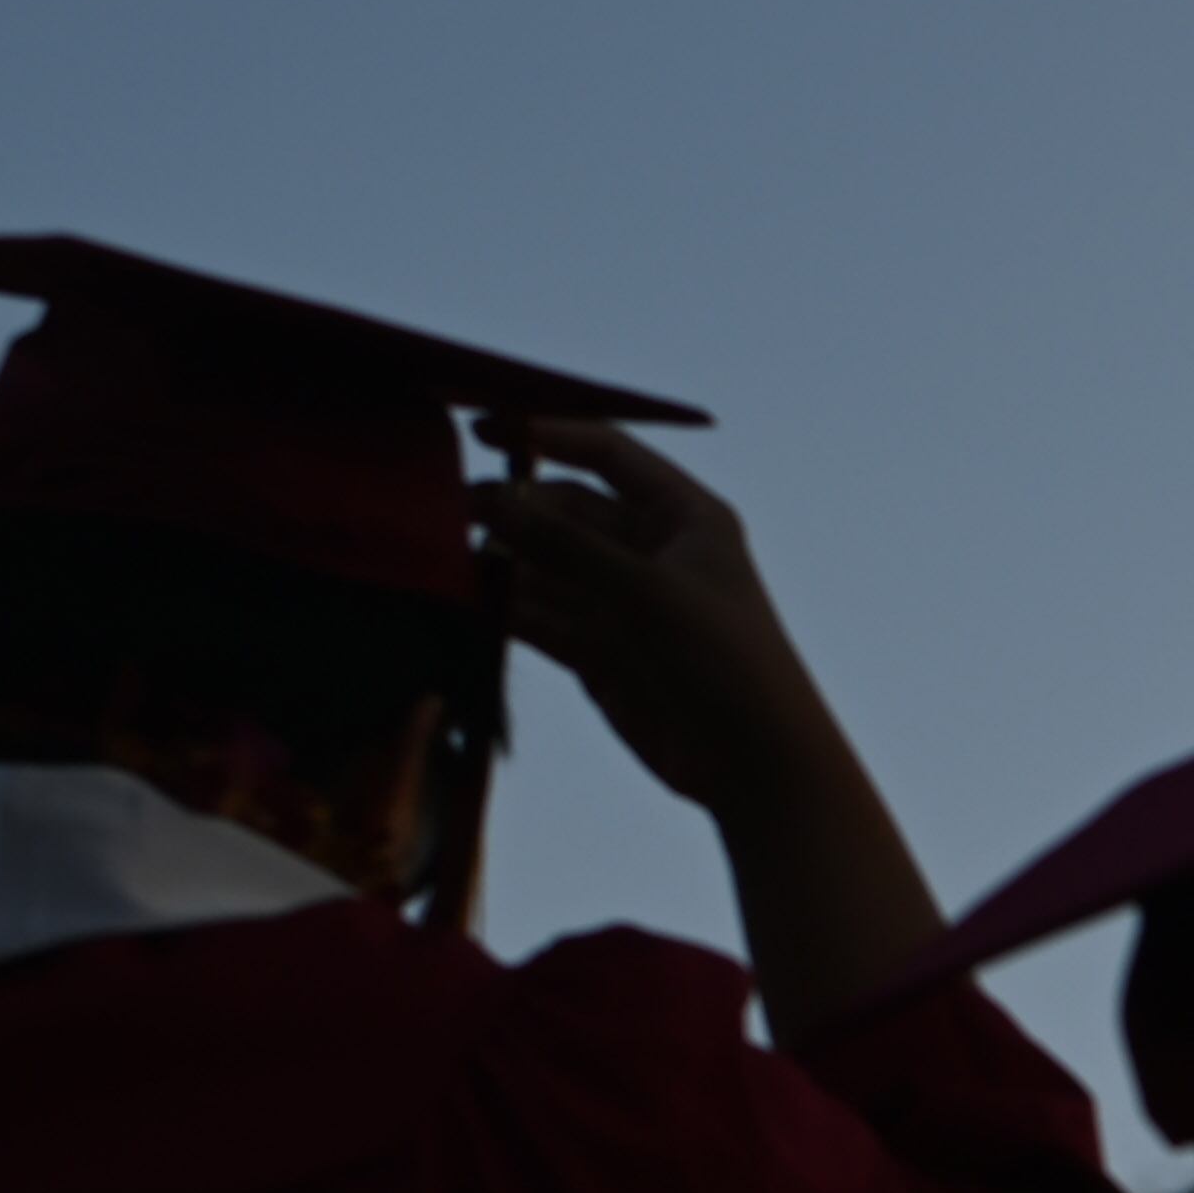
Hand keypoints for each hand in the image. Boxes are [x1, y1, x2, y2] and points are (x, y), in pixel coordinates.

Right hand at [481, 415, 942, 1035]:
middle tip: (443, 510)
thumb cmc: (725, 662)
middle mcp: (650, 551)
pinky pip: (537, 616)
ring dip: (495, 561)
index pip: (607, 451)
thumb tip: (494, 501)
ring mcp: (620, 602)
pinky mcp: (597, 651)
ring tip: (437, 556)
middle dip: (508, 507)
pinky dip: (500, 609)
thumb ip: (566, 545)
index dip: (546, 431)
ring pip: (542, 565)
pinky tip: (455, 601)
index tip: (481, 427)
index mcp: (684, 515)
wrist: (756, 765)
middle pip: (561, 510)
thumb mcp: (644, 591)